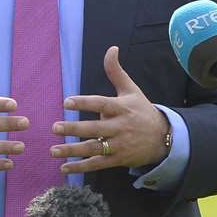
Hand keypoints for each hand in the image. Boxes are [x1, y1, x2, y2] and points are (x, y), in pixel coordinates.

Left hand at [51, 46, 170, 172]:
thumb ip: (116, 71)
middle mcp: (120, 127)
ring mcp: (119, 145)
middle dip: (74, 129)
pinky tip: (64, 167)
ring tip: (53, 150)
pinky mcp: (118, 160)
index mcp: (121, 108)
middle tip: (54, 127)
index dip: (84, 102)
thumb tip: (112, 48)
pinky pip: (97, 164)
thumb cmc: (142, 111)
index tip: (66, 102)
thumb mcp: (131, 90)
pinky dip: (81, 167)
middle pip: (95, 128)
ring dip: (72, 150)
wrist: (163, 138)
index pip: (101, 103)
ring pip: (94, 148)